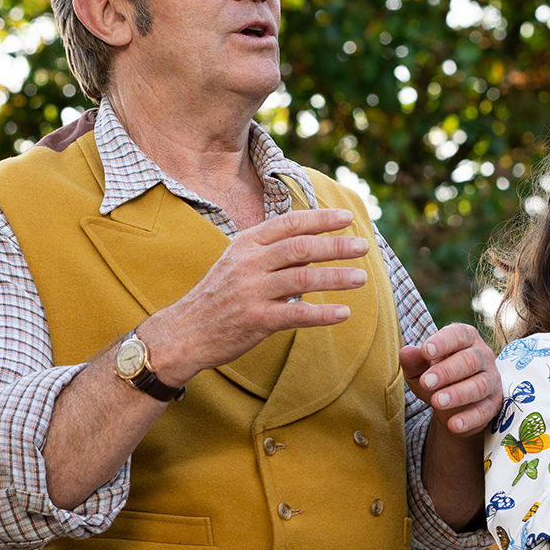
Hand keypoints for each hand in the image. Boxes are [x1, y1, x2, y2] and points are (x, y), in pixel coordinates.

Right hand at [148, 208, 370, 384]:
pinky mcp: (256, 320)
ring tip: (361, 277)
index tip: (347, 218)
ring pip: (303, 279)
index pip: (290, 223)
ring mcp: (252, 292)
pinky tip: (343, 313)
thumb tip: (313, 244)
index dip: (321, 219)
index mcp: (246, 243)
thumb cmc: (218, 296)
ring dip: (336, 278)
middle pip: (301, 248)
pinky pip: (297, 315)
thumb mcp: (238, 263)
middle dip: (336, 246)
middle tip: (364, 246)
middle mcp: (249, 263)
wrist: (185, 332)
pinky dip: (323, 314)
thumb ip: (272, 252)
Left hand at [401, 323, 500, 435]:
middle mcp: (483, 356)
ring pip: (479, 385)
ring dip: (457, 394)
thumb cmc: (437, 377)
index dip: (443, 342)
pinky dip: (469, 419)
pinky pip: (484, 411)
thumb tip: (406, 352)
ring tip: (437, 402)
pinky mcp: (493, 405)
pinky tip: (453, 424)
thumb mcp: (420, 369)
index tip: (425, 351)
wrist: (454, 405)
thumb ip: (413, 361)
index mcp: (466, 339)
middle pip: (470, 360)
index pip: (459, 335)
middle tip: (425, 382)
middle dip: (447, 371)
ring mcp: (491, 380)